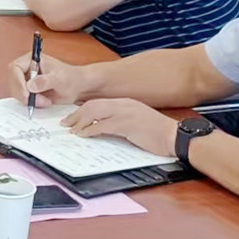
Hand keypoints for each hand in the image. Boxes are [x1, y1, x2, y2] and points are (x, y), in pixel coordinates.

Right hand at [6, 51, 85, 108]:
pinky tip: (44, 102)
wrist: (79, 87)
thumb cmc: (71, 78)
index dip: (17, 81)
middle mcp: (26, 69)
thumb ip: (45, 81)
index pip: (15, 68)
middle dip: (24, 94)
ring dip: (29, 100)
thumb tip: (30, 86)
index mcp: (31, 60)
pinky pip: (23, 99)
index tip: (26, 93)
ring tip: (45, 101)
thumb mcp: (59, 78)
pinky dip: (32, 103)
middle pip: (14, 82)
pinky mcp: (30, 91)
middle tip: (36, 101)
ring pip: (18, 92)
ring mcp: (27, 81)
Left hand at [62, 98, 178, 157]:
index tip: (72, 117)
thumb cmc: (156, 132)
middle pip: (92, 105)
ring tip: (71, 130)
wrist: (173, 136)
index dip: (82, 110)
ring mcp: (125, 113)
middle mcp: (123, 104)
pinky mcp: (127, 125)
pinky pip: (102, 126)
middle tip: (65, 123)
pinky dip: (90, 130)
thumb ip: (119, 119)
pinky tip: (83, 135)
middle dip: (76, 114)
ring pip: (94, 113)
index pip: (97, 102)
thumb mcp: (136, 120)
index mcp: (124, 102)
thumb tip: (101, 127)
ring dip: (80, 122)